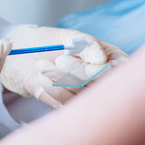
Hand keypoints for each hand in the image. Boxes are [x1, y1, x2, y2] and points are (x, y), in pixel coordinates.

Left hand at [0, 25, 127, 107]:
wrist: (25, 54)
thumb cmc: (52, 41)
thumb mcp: (70, 37)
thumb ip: (87, 45)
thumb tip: (101, 60)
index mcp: (112, 59)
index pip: (118, 70)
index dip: (102, 72)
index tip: (85, 67)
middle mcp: (104, 80)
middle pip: (100, 85)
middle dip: (77, 73)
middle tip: (59, 59)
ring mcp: (88, 95)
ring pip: (83, 95)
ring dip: (61, 79)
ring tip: (42, 65)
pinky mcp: (70, 107)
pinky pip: (67, 106)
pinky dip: (53, 91)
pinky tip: (42, 78)